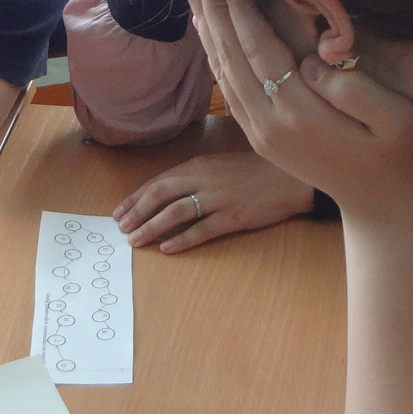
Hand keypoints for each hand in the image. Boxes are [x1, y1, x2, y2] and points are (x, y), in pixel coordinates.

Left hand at [113, 152, 313, 252]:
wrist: (292, 178)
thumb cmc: (256, 171)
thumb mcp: (221, 165)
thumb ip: (196, 176)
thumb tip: (169, 192)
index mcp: (199, 166)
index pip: (158, 182)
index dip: (135, 198)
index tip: (120, 212)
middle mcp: (204, 179)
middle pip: (159, 195)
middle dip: (136, 213)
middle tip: (122, 229)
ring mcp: (218, 198)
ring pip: (174, 213)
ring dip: (151, 228)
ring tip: (135, 241)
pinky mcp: (233, 217)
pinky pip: (201, 230)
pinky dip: (181, 240)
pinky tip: (166, 249)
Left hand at [187, 0, 412, 217]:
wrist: (385, 206)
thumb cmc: (400, 154)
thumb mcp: (398, 119)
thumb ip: (356, 90)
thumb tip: (316, 62)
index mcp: (302, 114)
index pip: (261, 50)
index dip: (242, 12)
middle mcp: (271, 125)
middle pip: (231, 59)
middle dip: (213, 13)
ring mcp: (262, 135)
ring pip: (224, 75)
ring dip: (207, 32)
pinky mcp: (262, 140)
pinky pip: (230, 92)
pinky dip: (215, 59)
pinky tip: (210, 37)